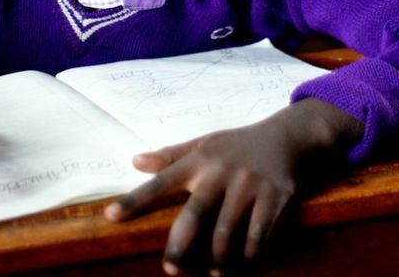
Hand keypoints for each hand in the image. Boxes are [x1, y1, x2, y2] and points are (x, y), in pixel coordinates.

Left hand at [105, 98, 361, 274]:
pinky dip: (249, 254)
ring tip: (212, 274)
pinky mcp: (273, 197)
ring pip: (227, 230)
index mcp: (199, 160)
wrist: (287, 137)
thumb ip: (170, 155)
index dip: (135, 199)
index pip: (161, 179)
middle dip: (181, 243)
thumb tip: (134, 161)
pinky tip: (243, 265)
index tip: (111, 215)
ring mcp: (248, 186)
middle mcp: (221, 173)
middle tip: (169, 268)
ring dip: (218, 258)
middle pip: (195, 212)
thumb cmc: (238, 144)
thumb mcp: (204, 143)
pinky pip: (258, 233)